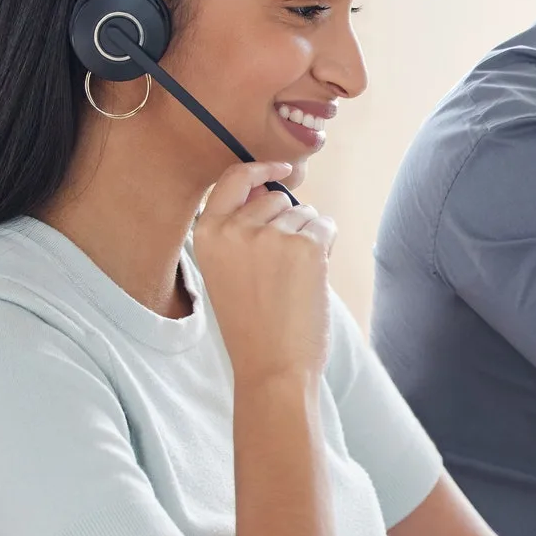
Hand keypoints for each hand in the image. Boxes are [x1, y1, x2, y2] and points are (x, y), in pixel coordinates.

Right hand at [193, 161, 337, 385]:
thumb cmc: (252, 324)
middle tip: (281, 270)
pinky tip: (312, 277)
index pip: (233, 179)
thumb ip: (239, 229)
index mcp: (207, 233)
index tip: (280, 169)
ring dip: (307, 237)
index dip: (259, 169)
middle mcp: (235, 228)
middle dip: (287, 222)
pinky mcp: (306, 246)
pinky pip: (325, 225)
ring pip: (303, 213)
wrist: (272, 366)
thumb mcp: (226, 270)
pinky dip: (327, 245)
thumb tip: (273, 186)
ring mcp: (271, 235)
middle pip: (275, 198)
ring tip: (292, 280)